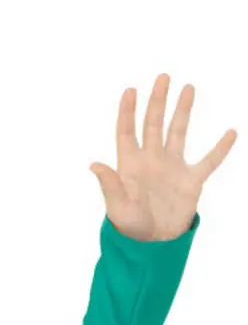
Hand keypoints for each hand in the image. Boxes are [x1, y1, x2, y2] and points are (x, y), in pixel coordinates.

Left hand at [90, 74, 236, 240]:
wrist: (153, 247)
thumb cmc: (131, 230)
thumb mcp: (118, 208)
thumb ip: (109, 185)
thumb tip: (94, 164)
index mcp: (131, 166)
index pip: (127, 132)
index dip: (128, 111)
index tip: (130, 91)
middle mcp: (152, 161)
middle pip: (153, 124)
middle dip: (157, 101)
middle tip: (163, 77)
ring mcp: (172, 169)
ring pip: (178, 133)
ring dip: (182, 111)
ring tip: (188, 88)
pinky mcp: (191, 181)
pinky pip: (208, 161)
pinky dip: (220, 149)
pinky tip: (230, 133)